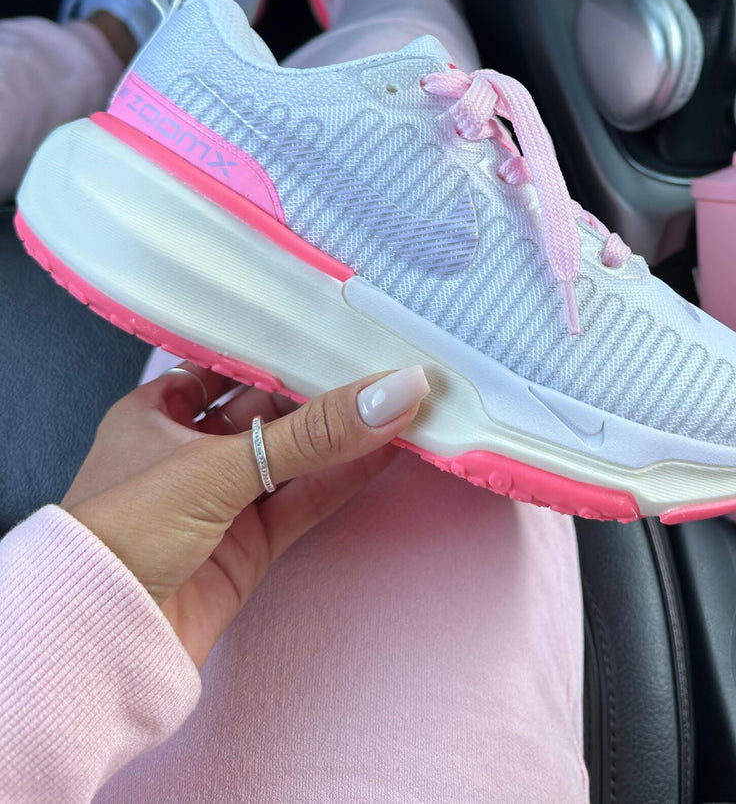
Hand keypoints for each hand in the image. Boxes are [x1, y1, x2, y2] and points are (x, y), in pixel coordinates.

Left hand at [63, 362, 429, 667]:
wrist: (99, 639)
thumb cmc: (124, 531)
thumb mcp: (218, 465)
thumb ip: (312, 432)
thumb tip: (394, 391)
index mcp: (156, 414)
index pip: (230, 368)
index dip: (281, 351)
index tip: (336, 331)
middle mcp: (189, 453)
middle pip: (269, 412)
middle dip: (322, 394)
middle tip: (382, 366)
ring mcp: (221, 501)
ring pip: (293, 458)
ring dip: (342, 437)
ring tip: (400, 405)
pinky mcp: (248, 546)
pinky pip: (303, 501)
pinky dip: (343, 478)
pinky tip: (384, 452)